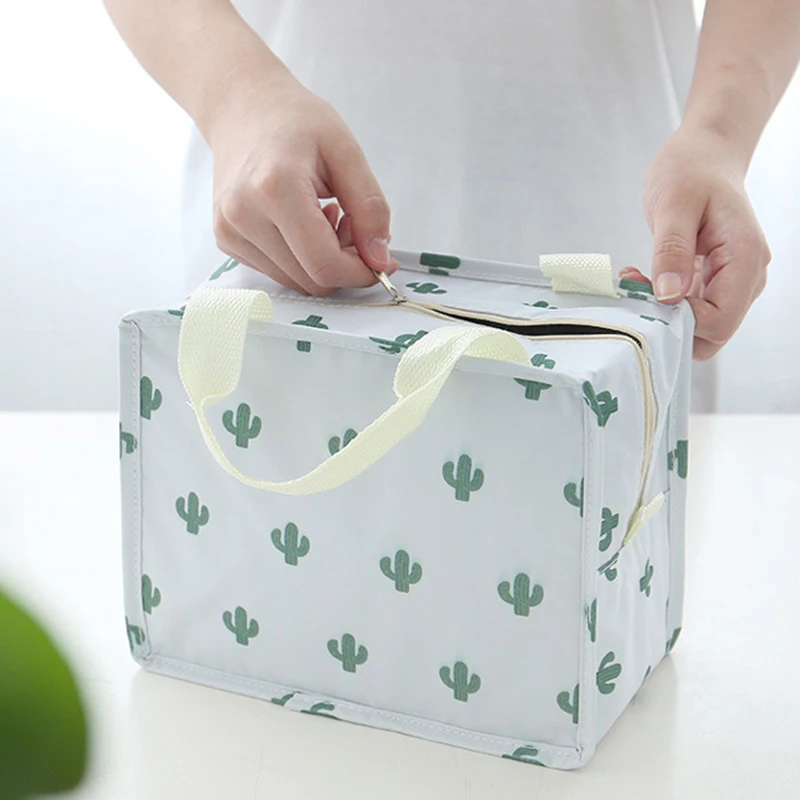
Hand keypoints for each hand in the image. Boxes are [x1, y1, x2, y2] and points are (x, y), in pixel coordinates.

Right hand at [207, 70, 398, 295]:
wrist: (242, 105)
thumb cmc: (294, 119)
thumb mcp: (346, 152)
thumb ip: (370, 208)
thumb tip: (379, 259)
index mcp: (275, 189)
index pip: (324, 264)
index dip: (360, 272)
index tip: (380, 261)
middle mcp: (243, 215)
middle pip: (311, 280)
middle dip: (343, 264)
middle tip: (351, 225)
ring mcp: (229, 230)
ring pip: (296, 282)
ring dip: (322, 262)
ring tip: (325, 217)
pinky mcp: (226, 240)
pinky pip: (278, 273)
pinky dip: (300, 259)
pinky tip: (301, 223)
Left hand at [639, 124, 770, 359]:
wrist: (705, 153)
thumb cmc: (693, 169)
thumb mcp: (674, 204)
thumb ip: (671, 251)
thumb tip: (669, 295)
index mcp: (745, 259)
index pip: (720, 322)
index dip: (682, 319)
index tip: (650, 293)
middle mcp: (745, 276)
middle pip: (712, 333)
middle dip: (671, 322)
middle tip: (638, 289)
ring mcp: (731, 281)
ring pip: (700, 325)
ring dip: (664, 313)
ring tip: (638, 279)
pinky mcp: (713, 280)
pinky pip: (691, 308)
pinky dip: (665, 303)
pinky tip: (644, 278)